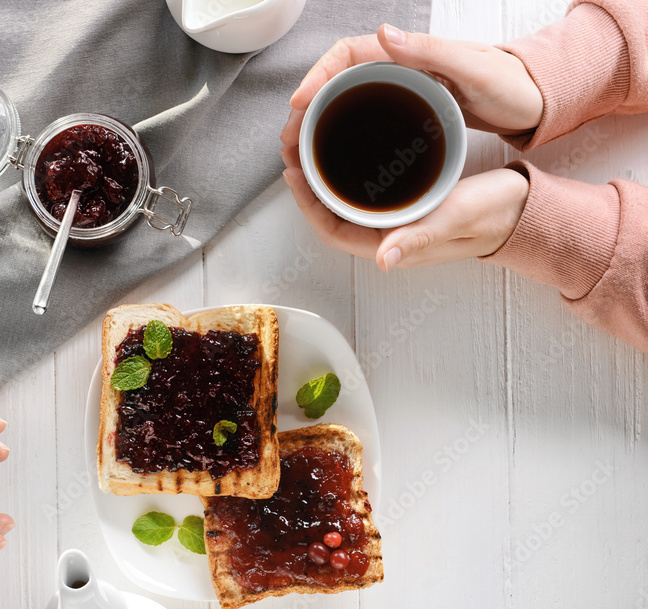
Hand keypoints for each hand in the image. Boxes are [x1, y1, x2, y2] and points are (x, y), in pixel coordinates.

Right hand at [281, 24, 543, 146]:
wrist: (532, 100)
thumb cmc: (509, 83)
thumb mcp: (472, 67)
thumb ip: (428, 51)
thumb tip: (380, 33)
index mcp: (407, 52)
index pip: (345, 56)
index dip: (316, 76)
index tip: (298, 104)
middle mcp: (398, 67)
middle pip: (336, 80)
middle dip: (306, 107)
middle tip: (289, 137)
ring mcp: (400, 89)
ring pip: (344, 101)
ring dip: (317, 123)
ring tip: (300, 149)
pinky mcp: (406, 110)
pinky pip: (362, 119)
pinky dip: (340, 134)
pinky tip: (333, 156)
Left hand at [281, 166, 529, 269]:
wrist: (522, 208)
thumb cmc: (493, 214)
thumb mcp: (457, 216)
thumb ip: (420, 236)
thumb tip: (383, 259)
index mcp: (391, 244)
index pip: (332, 230)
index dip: (307, 204)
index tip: (292, 171)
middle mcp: (385, 234)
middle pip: (329, 213)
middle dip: (306, 184)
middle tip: (291, 147)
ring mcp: (392, 219)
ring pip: (342, 201)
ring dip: (321, 175)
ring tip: (306, 143)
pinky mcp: (403, 202)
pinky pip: (361, 189)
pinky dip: (343, 169)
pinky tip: (340, 146)